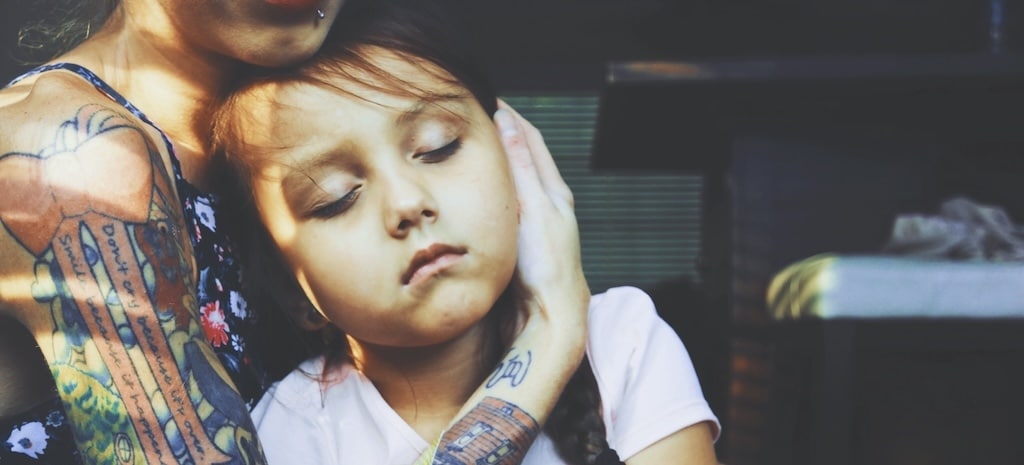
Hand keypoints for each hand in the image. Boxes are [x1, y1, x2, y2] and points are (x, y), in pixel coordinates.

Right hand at [493, 101, 588, 340]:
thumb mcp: (533, 209)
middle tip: (473, 118)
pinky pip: (501, 207)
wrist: (548, 318)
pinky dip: (487, 192)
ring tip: (468, 149)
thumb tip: (507, 123)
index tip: (487, 98)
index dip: (510, 117)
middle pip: (522, 159)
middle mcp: (547, 206)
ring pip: (510, 184)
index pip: (531, 140)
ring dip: (492, 164)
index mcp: (554, 193)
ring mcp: (533, 226)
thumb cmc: (546, 265)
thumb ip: (520, 167)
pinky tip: (472, 196)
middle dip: (500, 136)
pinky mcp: (519, 245)